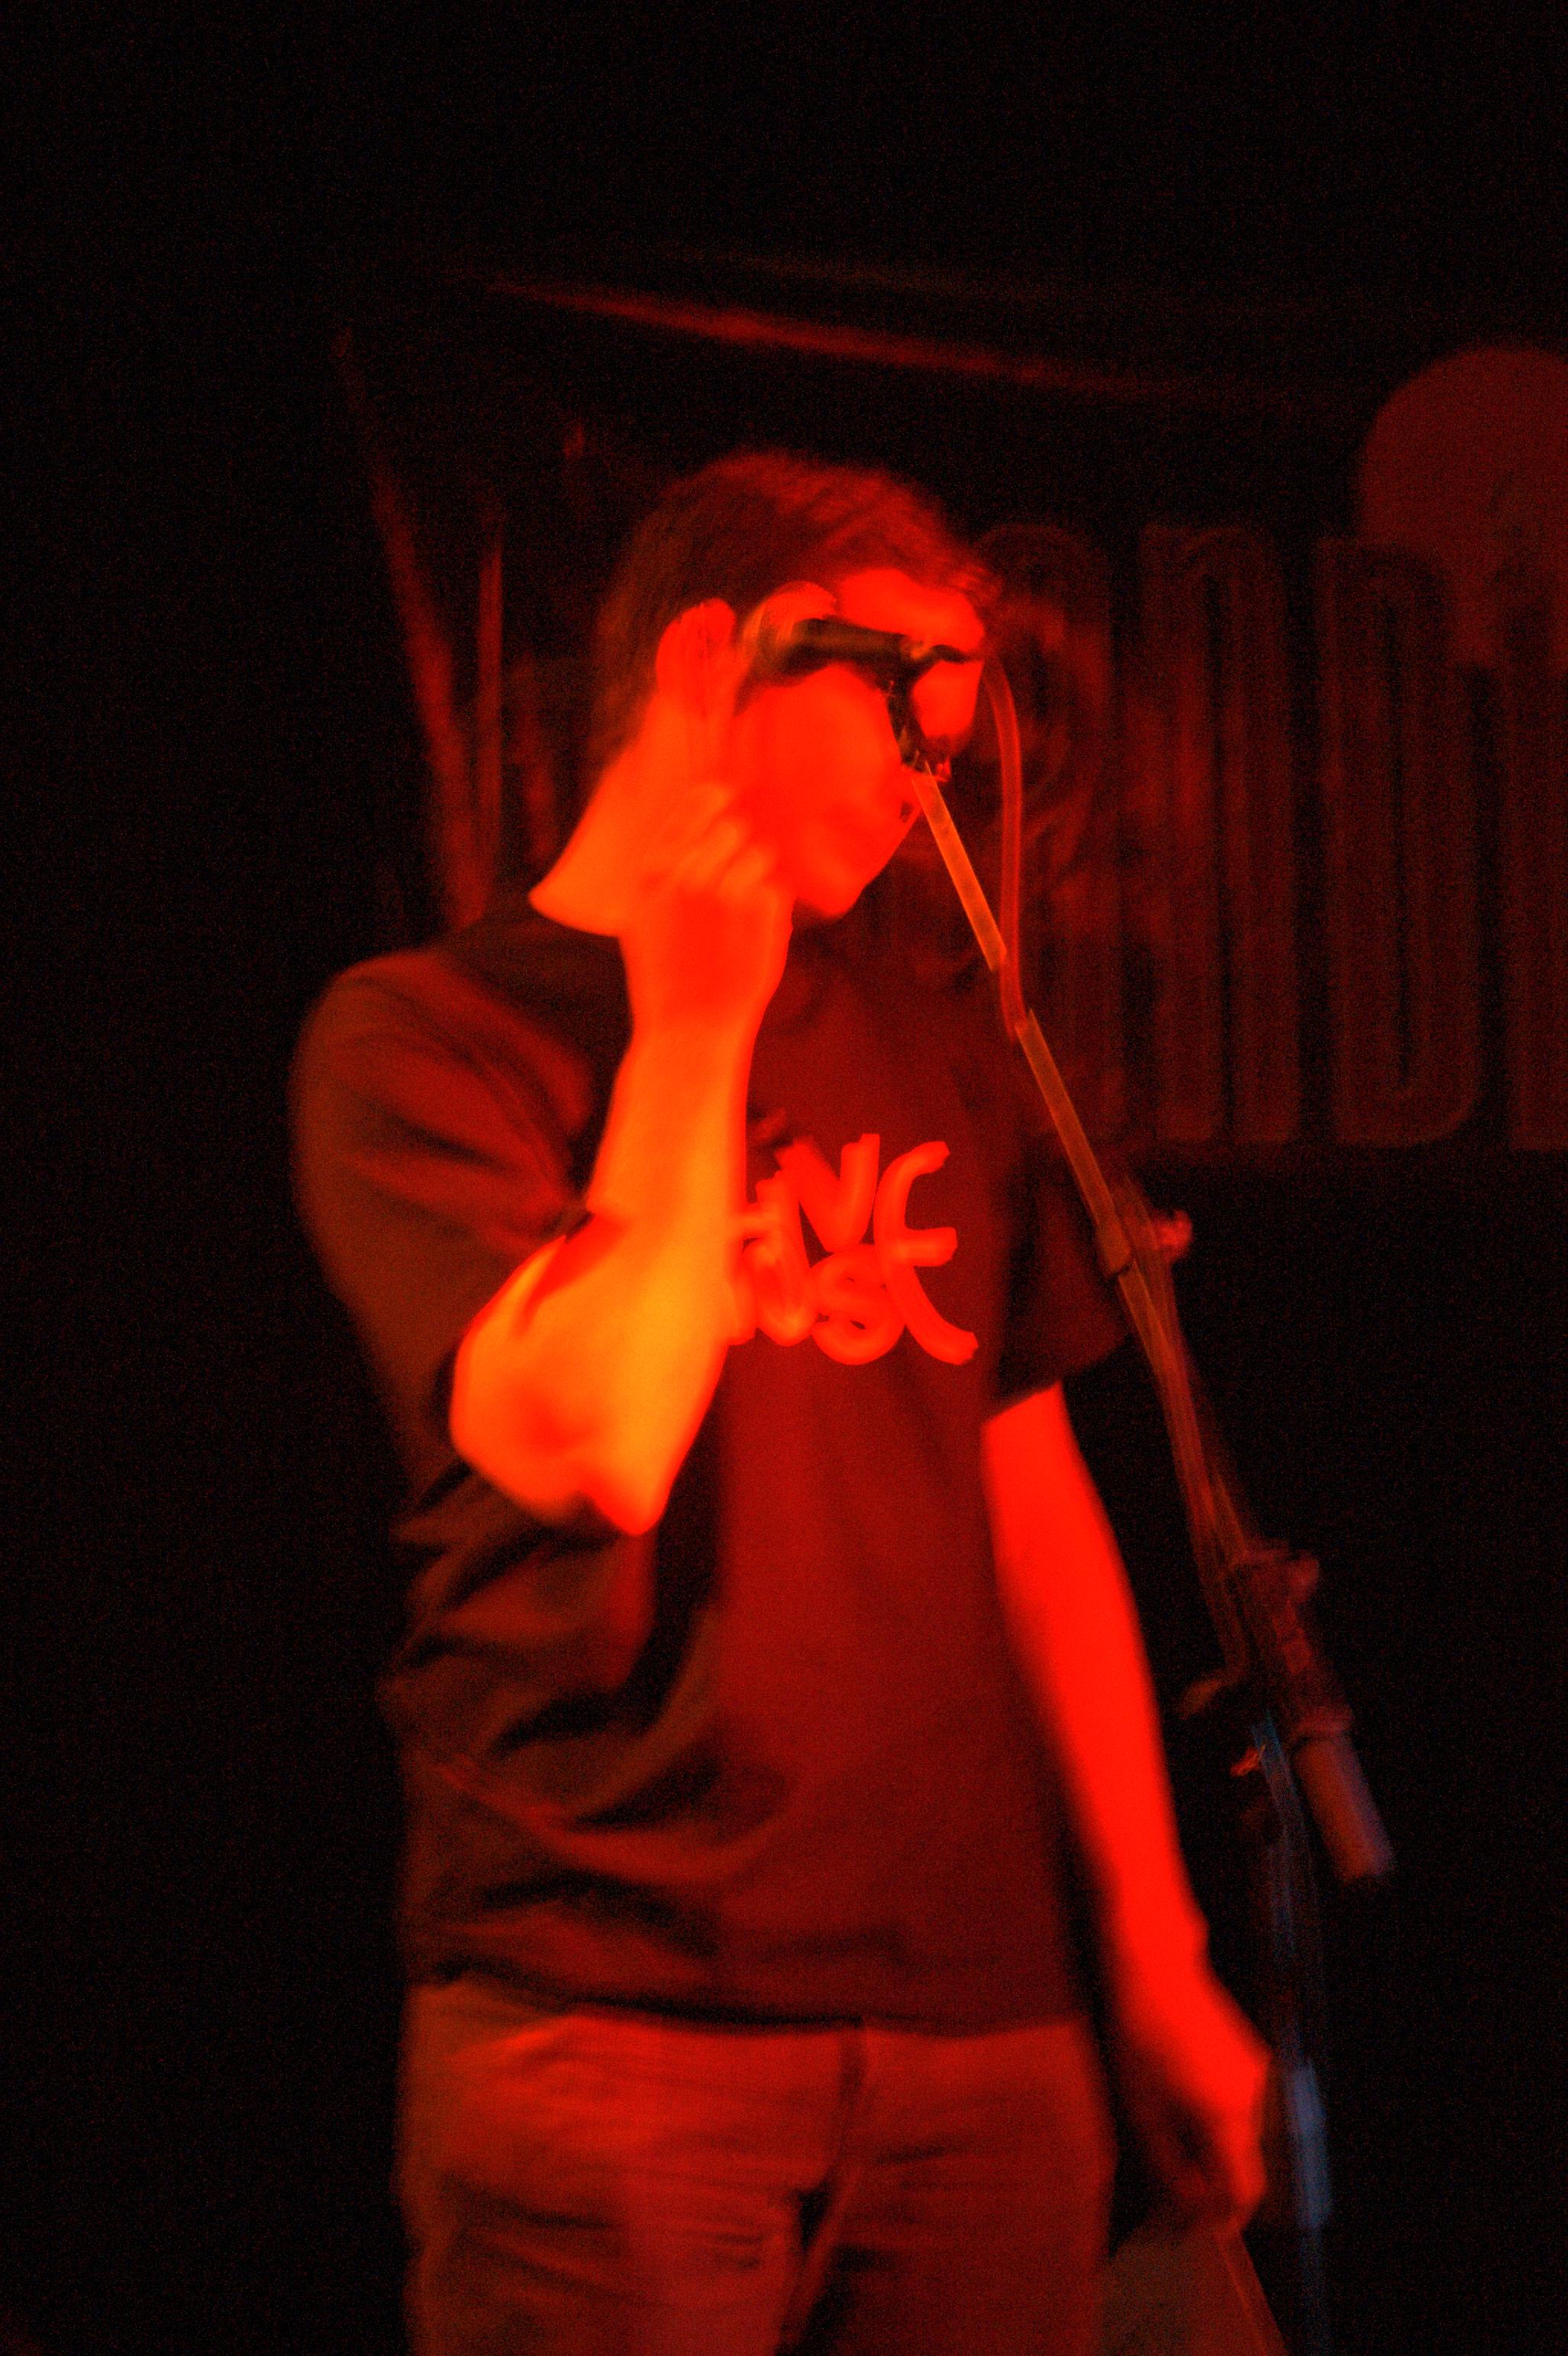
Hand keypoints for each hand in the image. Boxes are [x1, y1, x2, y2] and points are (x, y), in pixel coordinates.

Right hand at [620, 779, 791, 1041]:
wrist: (688, 1031)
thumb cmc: (665, 978)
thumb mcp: (644, 919)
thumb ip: (665, 870)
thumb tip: (703, 822)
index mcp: (653, 871)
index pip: (694, 806)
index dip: (714, 799)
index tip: (726, 798)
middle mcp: (689, 872)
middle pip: (733, 828)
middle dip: (736, 851)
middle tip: (730, 889)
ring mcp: (728, 888)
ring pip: (760, 857)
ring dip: (755, 881)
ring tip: (735, 925)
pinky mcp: (762, 909)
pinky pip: (778, 889)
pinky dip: (770, 910)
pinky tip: (749, 940)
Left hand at [1108, 1952, 1270, 2228]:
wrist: (1157, 1968)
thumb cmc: (1141, 2034)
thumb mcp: (1142, 2108)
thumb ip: (1167, 2165)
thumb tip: (1185, 2209)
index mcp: (1227, 2115)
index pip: (1244, 2191)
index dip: (1223, 2218)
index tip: (1195, 2229)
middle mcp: (1254, 2097)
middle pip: (1245, 2166)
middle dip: (1215, 2188)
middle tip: (1177, 2201)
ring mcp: (1257, 2075)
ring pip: (1242, 2137)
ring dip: (1215, 2154)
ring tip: (1173, 2155)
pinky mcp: (1252, 2058)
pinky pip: (1241, 2108)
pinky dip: (1218, 2125)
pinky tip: (1184, 2115)